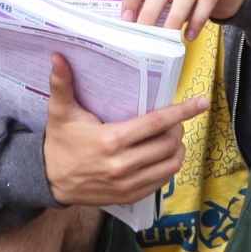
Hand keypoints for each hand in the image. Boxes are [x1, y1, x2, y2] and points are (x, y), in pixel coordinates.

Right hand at [43, 54, 207, 206]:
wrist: (49, 180)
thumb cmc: (60, 142)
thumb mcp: (59, 112)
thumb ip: (62, 84)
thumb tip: (58, 56)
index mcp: (110, 140)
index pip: (156, 123)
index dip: (182, 111)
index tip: (201, 102)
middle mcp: (122, 164)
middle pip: (169, 143)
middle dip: (178, 129)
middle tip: (174, 120)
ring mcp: (128, 183)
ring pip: (171, 164)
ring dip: (177, 149)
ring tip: (170, 137)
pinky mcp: (130, 196)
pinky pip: (162, 181)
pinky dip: (167, 167)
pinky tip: (161, 156)